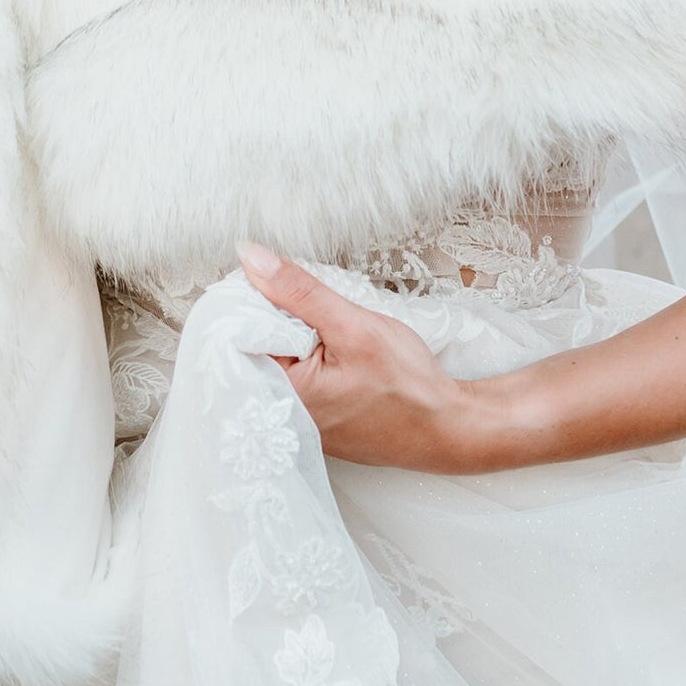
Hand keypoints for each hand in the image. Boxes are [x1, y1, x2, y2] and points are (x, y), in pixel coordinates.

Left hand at [238, 243, 478, 470]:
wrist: (448, 428)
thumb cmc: (407, 386)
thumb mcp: (353, 326)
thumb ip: (298, 292)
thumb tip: (250, 257)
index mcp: (280, 394)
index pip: (236, 335)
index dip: (248, 298)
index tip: (271, 279)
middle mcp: (280, 413)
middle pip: (251, 346)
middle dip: (270, 313)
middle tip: (305, 300)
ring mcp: (297, 419)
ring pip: (273, 357)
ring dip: (289, 331)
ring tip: (322, 322)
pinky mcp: (313, 417)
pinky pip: (292, 374)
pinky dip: (303, 351)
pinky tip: (327, 344)